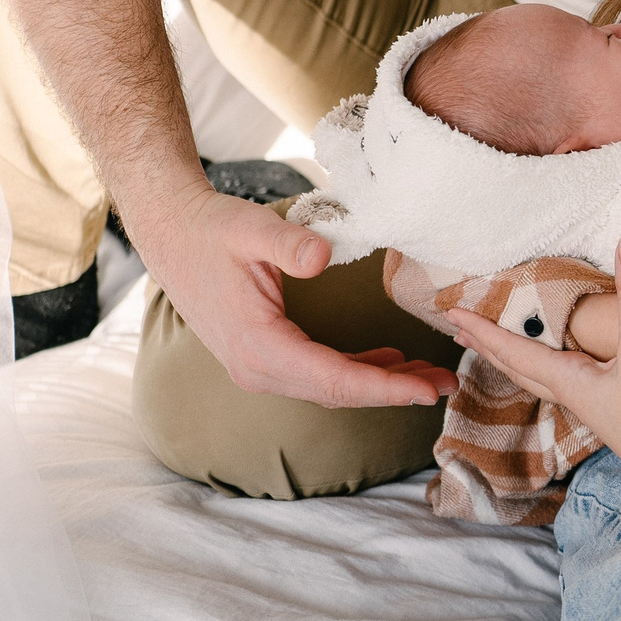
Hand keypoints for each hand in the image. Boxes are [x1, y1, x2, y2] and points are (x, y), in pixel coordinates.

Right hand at [124, 182, 457, 406]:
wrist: (173, 235)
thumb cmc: (211, 231)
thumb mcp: (252, 229)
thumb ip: (289, 244)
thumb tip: (323, 256)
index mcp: (257, 346)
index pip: (333, 378)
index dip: (384, 387)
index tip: (426, 390)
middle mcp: (258, 368)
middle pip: (339, 391)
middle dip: (395, 391)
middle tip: (448, 385)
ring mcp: (260, 366)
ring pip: (332, 386)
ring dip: (381, 382)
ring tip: (431, 377)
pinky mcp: (266, 356)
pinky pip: (320, 373)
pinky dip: (358, 370)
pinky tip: (390, 360)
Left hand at [454, 237, 620, 508]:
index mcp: (569, 381)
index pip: (514, 351)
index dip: (484, 330)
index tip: (452, 314)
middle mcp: (573, 396)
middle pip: (518, 369)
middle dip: (488, 347)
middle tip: (460, 330)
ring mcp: (593, 408)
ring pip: (540, 380)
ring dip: (514, 361)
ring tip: (498, 348)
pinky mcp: (614, 413)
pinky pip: (566, 385)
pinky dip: (548, 370)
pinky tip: (561, 369)